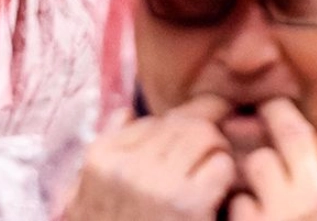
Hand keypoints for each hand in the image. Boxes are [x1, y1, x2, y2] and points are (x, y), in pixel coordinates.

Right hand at [63, 99, 237, 220]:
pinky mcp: (188, 204)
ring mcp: (156, 183)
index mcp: (101, 160)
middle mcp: (126, 166)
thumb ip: (109, 150)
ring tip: (210, 184)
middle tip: (206, 168)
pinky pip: (221, 165)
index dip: (177, 137)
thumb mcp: (90, 199)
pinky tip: (216, 201)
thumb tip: (126, 112)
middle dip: (202, 142)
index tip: (185, 158)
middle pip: (184, 124)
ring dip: (216, 158)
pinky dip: (226, 181)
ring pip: (206, 137)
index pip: (155, 121)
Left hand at [228, 99, 316, 220]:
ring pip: (259, 161)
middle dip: (277, 114)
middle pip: (293, 132)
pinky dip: (242, 206)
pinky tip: (252, 213)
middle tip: (268, 109)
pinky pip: (238, 201)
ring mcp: (282, 211)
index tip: (315, 142)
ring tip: (260, 176)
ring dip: (259, 167)